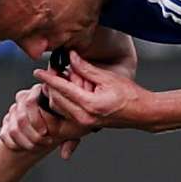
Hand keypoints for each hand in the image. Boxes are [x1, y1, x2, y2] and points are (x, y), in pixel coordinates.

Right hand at [0, 85, 92, 157]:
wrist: (53, 127)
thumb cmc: (66, 122)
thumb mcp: (73, 128)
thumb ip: (71, 139)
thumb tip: (65, 155)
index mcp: (40, 92)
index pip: (30, 103)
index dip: (36, 120)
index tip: (46, 133)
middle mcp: (24, 98)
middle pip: (20, 117)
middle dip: (31, 134)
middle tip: (42, 143)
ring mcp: (13, 109)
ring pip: (13, 129)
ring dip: (24, 142)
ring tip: (36, 147)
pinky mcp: (6, 122)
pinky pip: (5, 135)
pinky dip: (14, 145)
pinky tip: (24, 148)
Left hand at [33, 56, 151, 130]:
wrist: (143, 113)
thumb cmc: (130, 95)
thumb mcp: (107, 77)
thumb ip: (86, 68)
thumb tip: (71, 55)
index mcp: (89, 105)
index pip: (62, 89)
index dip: (48, 79)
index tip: (37, 71)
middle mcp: (84, 117)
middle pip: (56, 100)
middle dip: (50, 86)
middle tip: (50, 72)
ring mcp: (84, 123)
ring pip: (59, 108)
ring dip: (56, 94)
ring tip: (60, 80)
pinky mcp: (86, 125)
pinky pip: (67, 114)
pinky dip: (63, 102)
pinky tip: (67, 91)